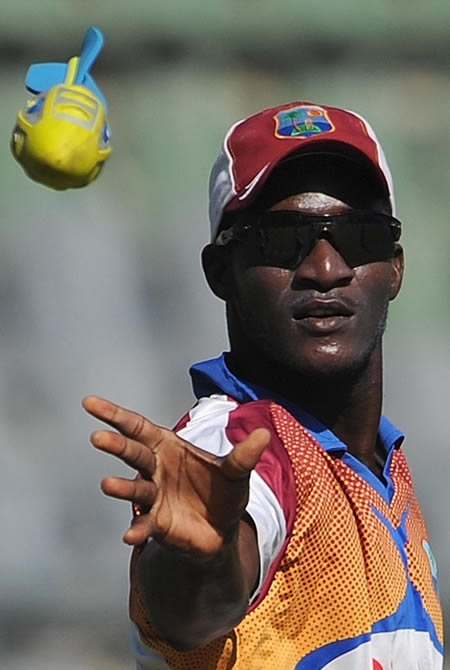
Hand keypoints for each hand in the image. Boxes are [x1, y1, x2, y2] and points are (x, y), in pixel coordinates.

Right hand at [83, 396, 269, 555]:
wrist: (221, 532)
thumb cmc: (223, 493)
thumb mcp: (237, 473)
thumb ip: (245, 455)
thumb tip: (265, 434)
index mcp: (167, 447)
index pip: (137, 427)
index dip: (114, 414)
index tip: (88, 403)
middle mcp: (155, 468)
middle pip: (132, 452)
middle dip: (116, 444)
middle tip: (98, 437)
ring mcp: (153, 496)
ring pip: (135, 488)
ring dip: (121, 486)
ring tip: (107, 483)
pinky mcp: (156, 523)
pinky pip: (144, 524)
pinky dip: (137, 530)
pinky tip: (130, 536)